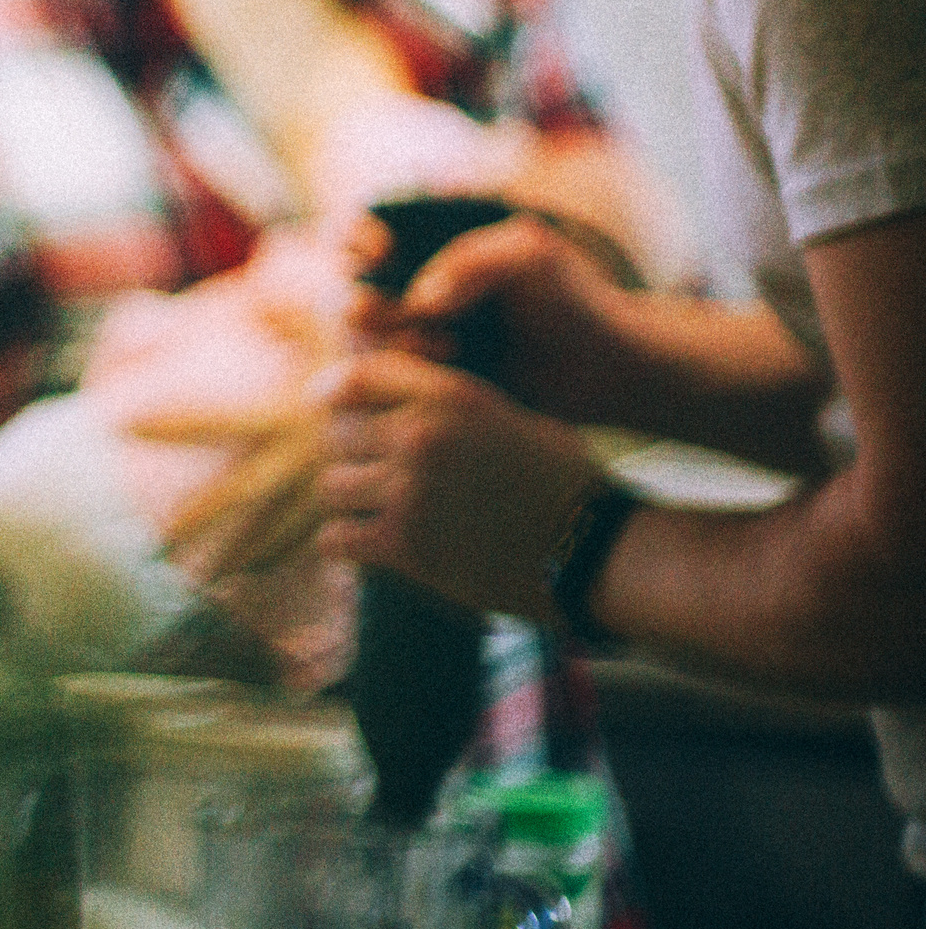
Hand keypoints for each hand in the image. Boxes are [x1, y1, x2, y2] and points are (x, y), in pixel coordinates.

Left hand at [313, 349, 601, 619]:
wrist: (595, 552)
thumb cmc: (558, 482)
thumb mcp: (507, 416)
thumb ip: (447, 401)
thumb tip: (381, 397)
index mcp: (450, 395)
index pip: (355, 376)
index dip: (336, 393)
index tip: (332, 409)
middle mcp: (423, 435)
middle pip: (337, 434)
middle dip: (352, 456)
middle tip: (372, 477)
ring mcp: (410, 490)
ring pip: (332, 486)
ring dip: (350, 502)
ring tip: (375, 513)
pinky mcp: (405, 545)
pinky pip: (335, 537)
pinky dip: (347, 544)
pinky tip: (368, 546)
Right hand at [357, 210, 651, 426]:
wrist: (603, 369)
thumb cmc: (574, 300)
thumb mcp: (531, 257)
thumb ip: (472, 260)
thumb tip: (419, 300)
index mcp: (428, 244)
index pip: (356, 232)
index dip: (353, 240)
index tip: (382, 253)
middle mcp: (408, 289)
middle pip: (345, 288)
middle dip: (372, 303)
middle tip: (419, 314)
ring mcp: (412, 339)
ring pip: (358, 339)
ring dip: (391, 341)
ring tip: (448, 346)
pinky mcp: (422, 382)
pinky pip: (384, 380)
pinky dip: (405, 373)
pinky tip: (451, 369)